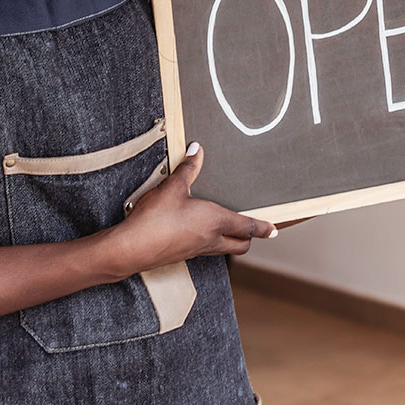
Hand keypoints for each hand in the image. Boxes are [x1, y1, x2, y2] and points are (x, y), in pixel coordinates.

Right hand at [103, 145, 274, 274]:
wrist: (131, 248)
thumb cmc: (155, 219)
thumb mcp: (173, 187)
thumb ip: (188, 168)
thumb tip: (197, 150)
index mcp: (215, 222)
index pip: (247, 226)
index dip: (262, 227)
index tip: (273, 229)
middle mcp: (210, 239)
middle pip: (240, 245)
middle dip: (249, 238)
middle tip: (253, 231)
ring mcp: (196, 250)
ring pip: (222, 249)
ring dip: (229, 241)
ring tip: (227, 229)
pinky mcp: (181, 255)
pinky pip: (204, 249)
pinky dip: (209, 242)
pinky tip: (197, 232)